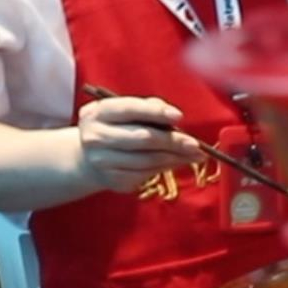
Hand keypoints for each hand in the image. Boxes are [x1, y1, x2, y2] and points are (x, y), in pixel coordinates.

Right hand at [75, 97, 202, 194]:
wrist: (91, 156)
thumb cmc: (118, 127)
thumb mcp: (127, 112)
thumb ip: (149, 108)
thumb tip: (174, 118)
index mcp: (98, 113)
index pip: (129, 109)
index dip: (155, 113)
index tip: (178, 116)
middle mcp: (95, 137)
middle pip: (142, 138)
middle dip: (173, 141)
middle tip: (195, 144)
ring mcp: (101, 161)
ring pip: (147, 159)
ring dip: (176, 157)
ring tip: (196, 154)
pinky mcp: (112, 179)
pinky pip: (146, 173)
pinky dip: (167, 167)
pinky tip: (179, 162)